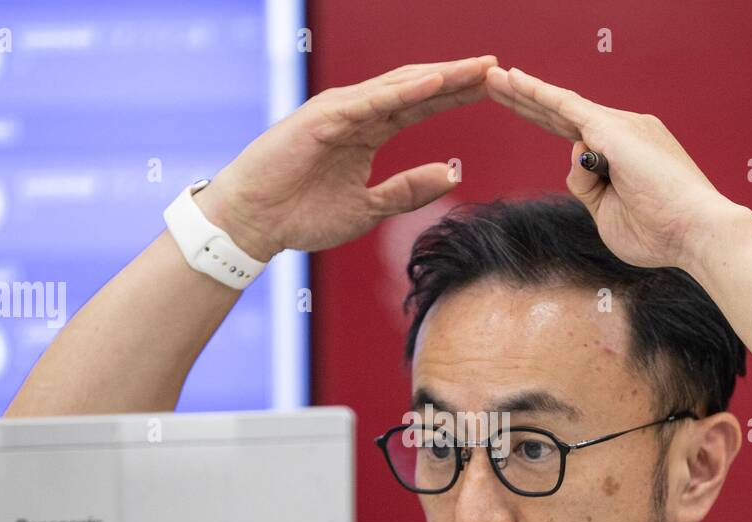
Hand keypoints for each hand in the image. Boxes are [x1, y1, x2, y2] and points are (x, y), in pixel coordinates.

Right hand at [199, 56, 497, 261]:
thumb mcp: (369, 208)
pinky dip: (403, 92)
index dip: (455, 96)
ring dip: (438, 77)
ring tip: (476, 69)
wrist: (254, 224)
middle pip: (416, 88)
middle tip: (497, 68)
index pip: (420, 106)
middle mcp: (356, 113)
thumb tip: (452, 173)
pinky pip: (371, 102)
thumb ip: (409, 190)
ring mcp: (339, 112)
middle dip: (456, 78)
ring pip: (398, 87)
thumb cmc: (302, 215)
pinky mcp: (323, 119)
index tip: (493, 88)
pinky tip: (434, 84)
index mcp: (367, 132)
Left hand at [485, 65, 751, 270]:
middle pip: (562, 114)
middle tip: (495, 82)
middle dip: (526, 99)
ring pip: (560, 108)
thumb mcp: (607, 215)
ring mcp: (620, 126)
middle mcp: (624, 131)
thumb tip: (575, 161)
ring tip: (492, 78)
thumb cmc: (659, 234)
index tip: (517, 109)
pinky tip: (514, 80)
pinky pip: (566, 105)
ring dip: (523, 93)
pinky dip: (539, 93)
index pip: (574, 133)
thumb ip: (586, 188)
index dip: (543, 120)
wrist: (695, 232)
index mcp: (624, 153)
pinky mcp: (612, 129)